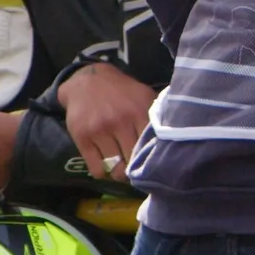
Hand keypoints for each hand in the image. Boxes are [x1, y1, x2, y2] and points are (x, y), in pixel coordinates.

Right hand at [56, 60, 152, 183]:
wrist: (86, 80)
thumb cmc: (121, 92)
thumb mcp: (144, 96)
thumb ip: (158, 117)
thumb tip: (172, 142)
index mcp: (140, 112)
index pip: (152, 149)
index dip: (154, 161)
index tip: (153, 164)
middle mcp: (120, 122)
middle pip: (134, 162)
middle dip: (136, 169)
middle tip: (136, 168)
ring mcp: (99, 130)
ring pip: (116, 169)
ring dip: (120, 173)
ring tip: (122, 167)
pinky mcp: (82, 138)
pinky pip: (97, 169)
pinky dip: (103, 173)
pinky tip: (106, 165)